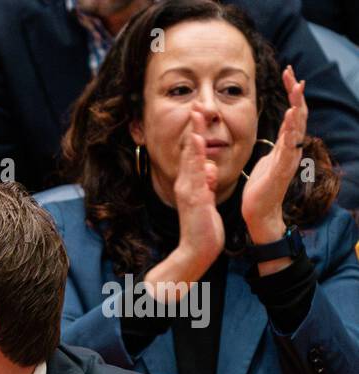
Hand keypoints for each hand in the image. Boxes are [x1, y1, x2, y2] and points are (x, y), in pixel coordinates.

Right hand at [173, 110, 225, 271]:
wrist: (197, 249)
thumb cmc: (203, 226)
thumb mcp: (206, 198)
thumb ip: (206, 182)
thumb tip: (208, 168)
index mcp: (190, 182)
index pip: (194, 153)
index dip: (196, 132)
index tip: (199, 113)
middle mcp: (186, 182)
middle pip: (190, 150)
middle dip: (193, 126)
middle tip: (195, 104)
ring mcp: (188, 189)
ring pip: (191, 157)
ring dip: (193, 134)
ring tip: (196, 115)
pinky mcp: (194, 197)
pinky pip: (195, 173)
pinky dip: (196, 156)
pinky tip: (198, 143)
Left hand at [243, 66, 306, 246]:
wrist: (259, 214)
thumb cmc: (261, 188)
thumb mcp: (266, 160)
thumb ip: (275, 147)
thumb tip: (277, 136)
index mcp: (286, 146)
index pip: (292, 114)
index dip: (292, 95)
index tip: (288, 75)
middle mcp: (291, 149)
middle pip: (298, 115)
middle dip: (295, 93)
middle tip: (292, 73)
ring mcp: (288, 159)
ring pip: (297, 128)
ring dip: (296, 106)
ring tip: (296, 87)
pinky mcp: (281, 170)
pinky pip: (288, 147)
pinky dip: (291, 130)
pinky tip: (291, 115)